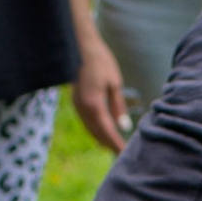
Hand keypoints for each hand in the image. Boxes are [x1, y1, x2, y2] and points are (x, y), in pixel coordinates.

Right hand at [72, 33, 129, 151]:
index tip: (125, 152)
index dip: (116, 143)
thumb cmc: (101, 62)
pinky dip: (96, 129)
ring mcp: (77, 106)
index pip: (107, 131)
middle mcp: (83, 109)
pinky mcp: (76, 102)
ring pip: (90, 129)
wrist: (80, 47)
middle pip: (97, 134)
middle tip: (122, 153)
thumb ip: (118, 106)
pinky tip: (104, 131)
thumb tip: (123, 126)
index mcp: (94, 105)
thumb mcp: (114, 83)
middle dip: (110, 144)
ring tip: (114, 146)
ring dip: (102, 139)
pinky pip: (86, 121)